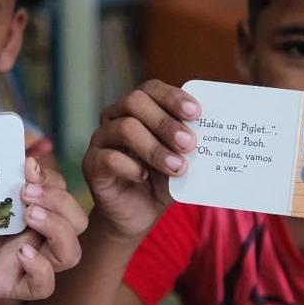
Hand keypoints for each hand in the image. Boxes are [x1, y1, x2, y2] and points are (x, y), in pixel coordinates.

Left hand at [0, 157, 87, 304]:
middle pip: (78, 220)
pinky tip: (22, 254)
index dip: (51, 179)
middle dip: (60, 201)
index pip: (62, 191)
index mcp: (29, 210)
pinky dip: (40, 269)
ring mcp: (28, 262)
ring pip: (71, 253)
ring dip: (58, 229)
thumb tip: (1, 147)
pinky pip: (44, 286)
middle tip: (26, 193)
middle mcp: (36, 236)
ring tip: (30, 216)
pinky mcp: (13, 285)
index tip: (27, 166)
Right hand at [82, 80, 199, 240]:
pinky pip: (108, 157)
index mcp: (138, 109)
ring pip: (124, 128)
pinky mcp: (91, 164)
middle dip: (166, 122)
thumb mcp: (180, 159)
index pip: (152, 89)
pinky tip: (145, 177)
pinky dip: (131, 167)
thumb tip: (212, 133)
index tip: (196, 113)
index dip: (173, 97)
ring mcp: (101, 139)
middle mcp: (116, 118)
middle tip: (189, 143)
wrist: (137, 215)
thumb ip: (189, 144)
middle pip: (135, 101)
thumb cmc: (160, 181)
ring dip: (155, 148)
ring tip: (177, 168)